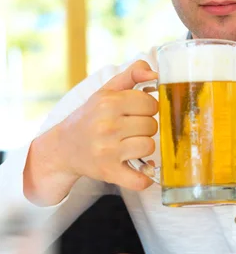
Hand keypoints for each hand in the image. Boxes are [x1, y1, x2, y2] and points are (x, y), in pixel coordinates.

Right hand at [24, 61, 158, 203]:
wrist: (64, 146)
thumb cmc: (91, 116)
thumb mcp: (107, 90)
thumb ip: (132, 74)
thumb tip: (154, 73)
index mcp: (108, 102)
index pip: (150, 104)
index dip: (147, 108)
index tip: (136, 112)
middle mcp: (107, 125)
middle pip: (152, 125)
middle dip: (145, 127)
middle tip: (130, 129)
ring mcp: (107, 150)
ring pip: (149, 147)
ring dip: (143, 147)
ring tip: (130, 144)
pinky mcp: (108, 172)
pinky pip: (139, 179)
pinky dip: (144, 177)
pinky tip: (141, 168)